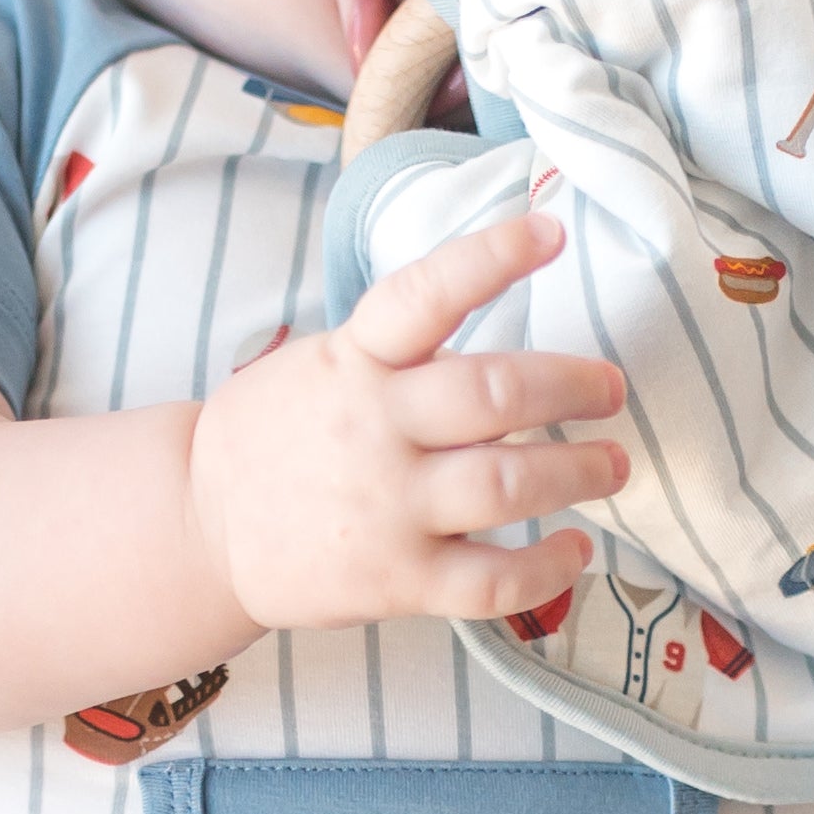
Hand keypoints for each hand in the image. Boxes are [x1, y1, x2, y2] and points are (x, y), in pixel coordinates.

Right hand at [185, 211, 630, 635]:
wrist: (200, 527)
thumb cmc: (278, 437)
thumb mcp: (320, 363)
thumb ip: (396, 347)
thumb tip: (494, 305)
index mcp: (355, 360)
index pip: (425, 294)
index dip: (491, 257)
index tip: (550, 233)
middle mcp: (374, 427)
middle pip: (495, 394)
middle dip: (574, 386)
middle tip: (611, 389)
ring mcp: (387, 507)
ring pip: (508, 484)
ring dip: (579, 471)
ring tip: (613, 465)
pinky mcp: (395, 580)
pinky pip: (493, 579)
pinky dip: (550, 566)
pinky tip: (576, 547)